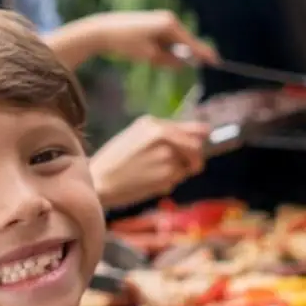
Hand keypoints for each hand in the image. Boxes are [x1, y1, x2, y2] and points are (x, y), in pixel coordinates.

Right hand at [89, 116, 209, 210]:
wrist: (100, 181)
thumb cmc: (115, 157)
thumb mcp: (138, 133)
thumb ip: (169, 130)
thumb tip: (206, 132)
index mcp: (155, 125)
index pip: (195, 129)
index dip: (201, 137)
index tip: (204, 141)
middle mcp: (165, 138)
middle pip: (197, 149)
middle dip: (191, 158)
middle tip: (176, 163)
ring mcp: (168, 158)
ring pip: (188, 166)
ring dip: (178, 170)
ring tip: (155, 171)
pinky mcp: (167, 178)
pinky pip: (178, 179)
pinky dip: (169, 181)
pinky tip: (151, 180)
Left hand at [92, 10, 217, 66]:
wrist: (102, 30)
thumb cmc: (125, 43)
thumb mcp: (150, 56)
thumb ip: (170, 60)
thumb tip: (184, 63)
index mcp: (171, 25)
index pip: (193, 43)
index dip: (205, 54)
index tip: (217, 62)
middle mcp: (170, 19)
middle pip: (185, 42)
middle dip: (179, 56)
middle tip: (156, 61)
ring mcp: (162, 19)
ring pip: (174, 42)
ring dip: (167, 53)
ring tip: (145, 54)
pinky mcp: (155, 22)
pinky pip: (166, 39)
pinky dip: (161, 48)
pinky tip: (143, 49)